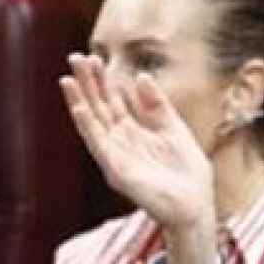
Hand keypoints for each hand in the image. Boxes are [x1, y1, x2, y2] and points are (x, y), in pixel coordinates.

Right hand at [61, 54, 218, 263]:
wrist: (196, 207)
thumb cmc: (187, 174)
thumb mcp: (175, 130)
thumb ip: (158, 106)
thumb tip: (140, 76)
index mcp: (135, 132)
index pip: (113, 100)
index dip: (104, 79)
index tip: (95, 56)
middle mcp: (121, 143)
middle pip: (99, 107)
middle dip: (87, 84)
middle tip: (74, 57)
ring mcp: (117, 157)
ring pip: (93, 124)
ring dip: (79, 102)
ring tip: (68, 79)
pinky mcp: (117, 171)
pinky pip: (99, 146)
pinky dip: (88, 127)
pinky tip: (80, 109)